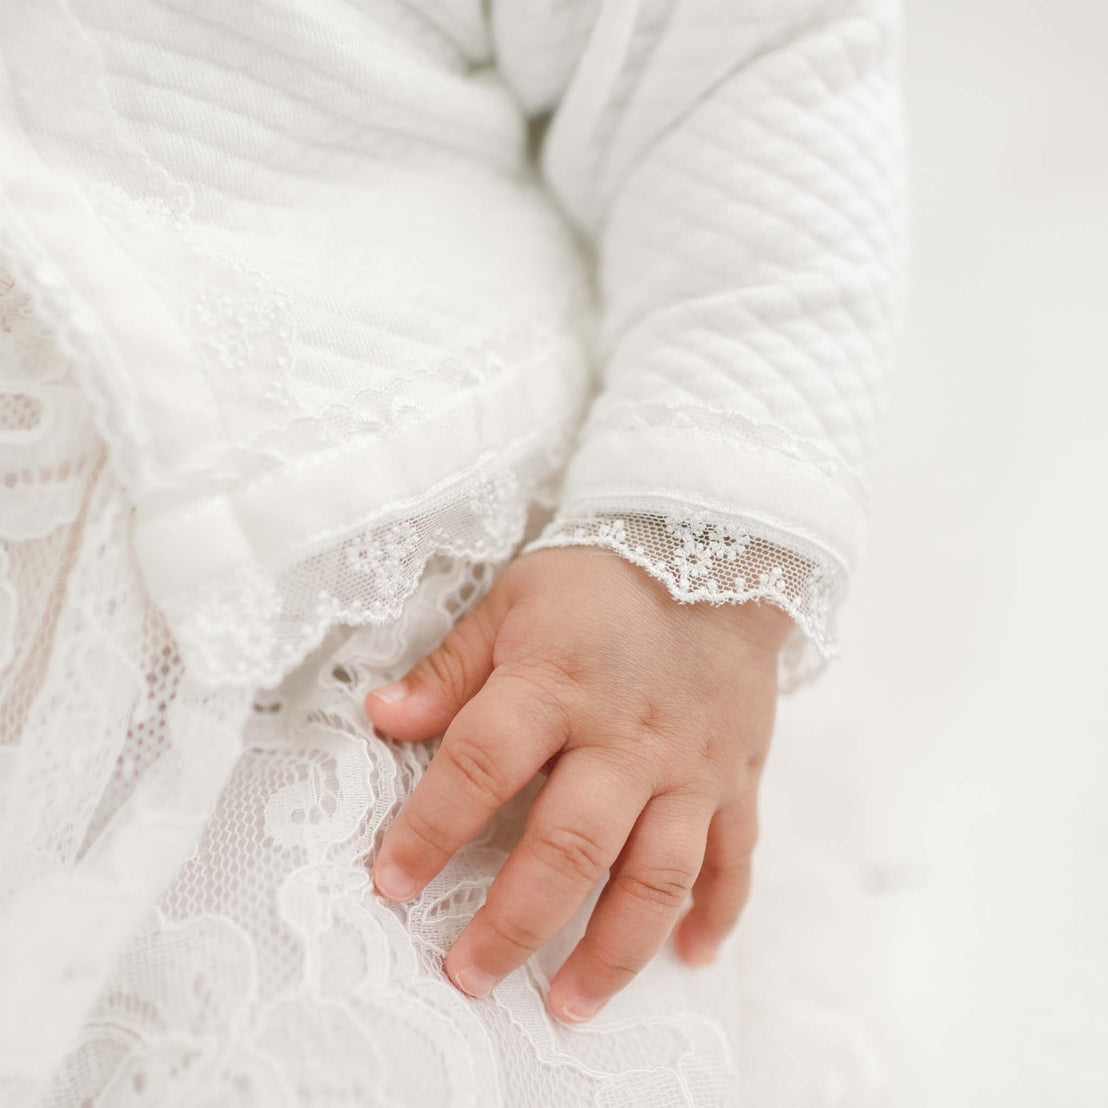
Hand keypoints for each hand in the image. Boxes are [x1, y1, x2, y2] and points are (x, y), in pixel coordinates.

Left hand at [364, 545, 792, 1022]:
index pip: (481, 766)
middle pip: (571, 845)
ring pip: (656, 876)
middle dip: (514, 922)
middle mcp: (627, 737)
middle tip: (468, 976)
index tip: (389, 883)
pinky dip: (715, 915)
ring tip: (567, 1004)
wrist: (720, 547)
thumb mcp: (515, 600)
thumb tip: (381, 716)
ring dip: (612, 950)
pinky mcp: (736, 778)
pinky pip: (733, 859)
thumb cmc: (604, 578)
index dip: (429, 829)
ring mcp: (690, 766)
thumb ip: (452, 668)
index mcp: (557, 683)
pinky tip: (688, 958)